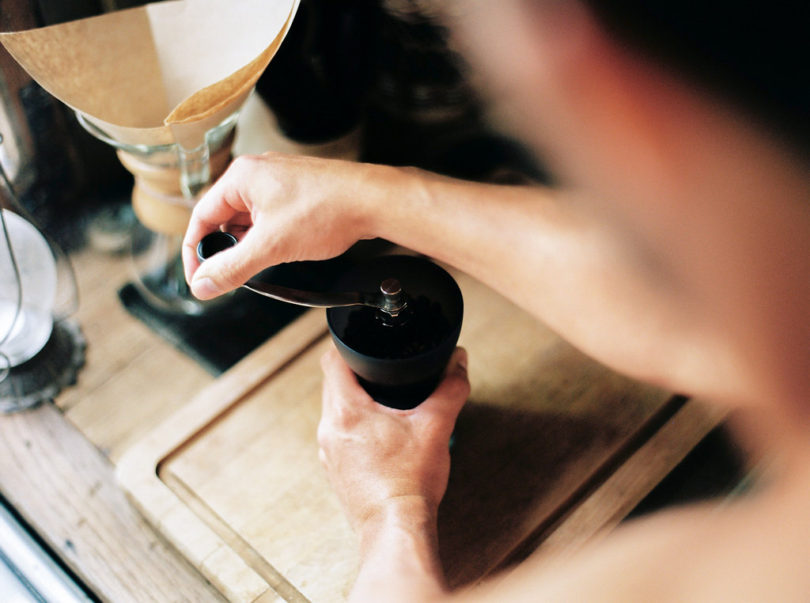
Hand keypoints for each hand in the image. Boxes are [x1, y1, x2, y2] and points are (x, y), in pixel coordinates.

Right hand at [181, 152, 388, 299]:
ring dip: (250, 245)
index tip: (199, 278)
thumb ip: (232, 268)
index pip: (201, 217)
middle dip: (226, 250)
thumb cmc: (327, 209)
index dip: (196, 252)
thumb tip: (204, 285)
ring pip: (249, 221)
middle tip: (231, 276)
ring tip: (264, 263)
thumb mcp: (271, 246)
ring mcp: (279, 182)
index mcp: (241, 178)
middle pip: (224, 219)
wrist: (372, 201)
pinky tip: (282, 251)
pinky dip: (269, 238)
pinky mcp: (297, 193)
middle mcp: (257, 174)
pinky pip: (270, 218)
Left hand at [317, 347, 469, 531]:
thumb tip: (458, 362)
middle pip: (333, 384)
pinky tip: (379, 434)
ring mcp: (328, 452)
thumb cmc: (409, 483)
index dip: (348, 346)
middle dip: (355, 373)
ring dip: (354, 401)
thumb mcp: (436, 427)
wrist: (396, 529)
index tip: (364, 342)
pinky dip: (355, 427)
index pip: (332, 361)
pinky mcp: (335, 470)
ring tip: (382, 400)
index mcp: (346, 411)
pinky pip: (339, 435)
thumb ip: (450, 389)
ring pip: (334, 411)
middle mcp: (329, 430)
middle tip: (380, 369)